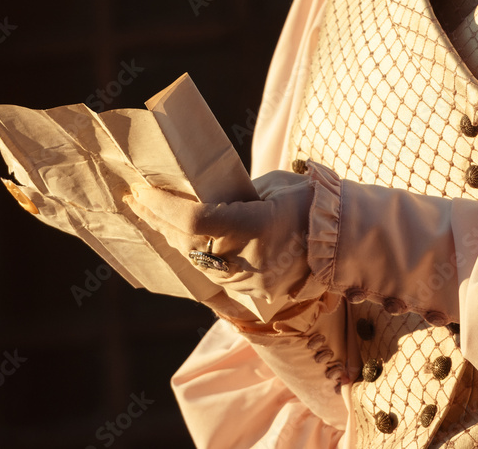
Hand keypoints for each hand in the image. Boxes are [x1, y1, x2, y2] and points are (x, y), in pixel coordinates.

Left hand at [123, 170, 312, 303]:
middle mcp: (249, 258)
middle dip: (156, 218)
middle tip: (135, 198)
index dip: (162, 206)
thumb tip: (195, 194)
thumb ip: (232, 194)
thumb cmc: (307, 202)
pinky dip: (190, 252)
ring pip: (193, 259)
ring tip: (150, 213)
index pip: (194, 220)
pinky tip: (175, 235)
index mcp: (256, 226)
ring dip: (169, 236)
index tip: (140, 191)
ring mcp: (249, 280)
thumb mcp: (269, 188)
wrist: (342, 241)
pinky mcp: (249, 290)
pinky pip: (209, 271)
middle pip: (185, 241)